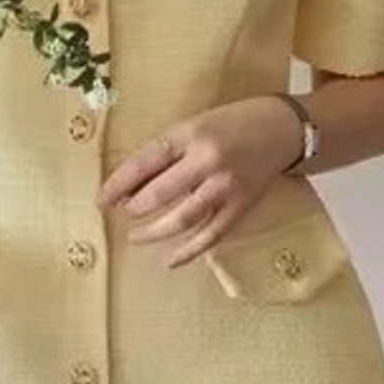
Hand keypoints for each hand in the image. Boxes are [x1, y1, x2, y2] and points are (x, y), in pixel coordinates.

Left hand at [95, 96, 304, 268]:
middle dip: (136, 208)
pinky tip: (170, 260)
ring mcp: (225, 186)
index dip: (118, 184)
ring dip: (154, 232)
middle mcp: (207, 160)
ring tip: (136, 237)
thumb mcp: (193, 126)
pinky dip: (188, 250)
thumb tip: (129, 184)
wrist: (282, 128)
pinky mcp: (240, 206)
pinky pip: (210, 235)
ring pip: (182, 218)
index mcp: (190, 135)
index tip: (101, 200)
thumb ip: (165, 152)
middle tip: (124, 214)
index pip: (144, 163)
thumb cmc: (231, 124)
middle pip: (160, 193)